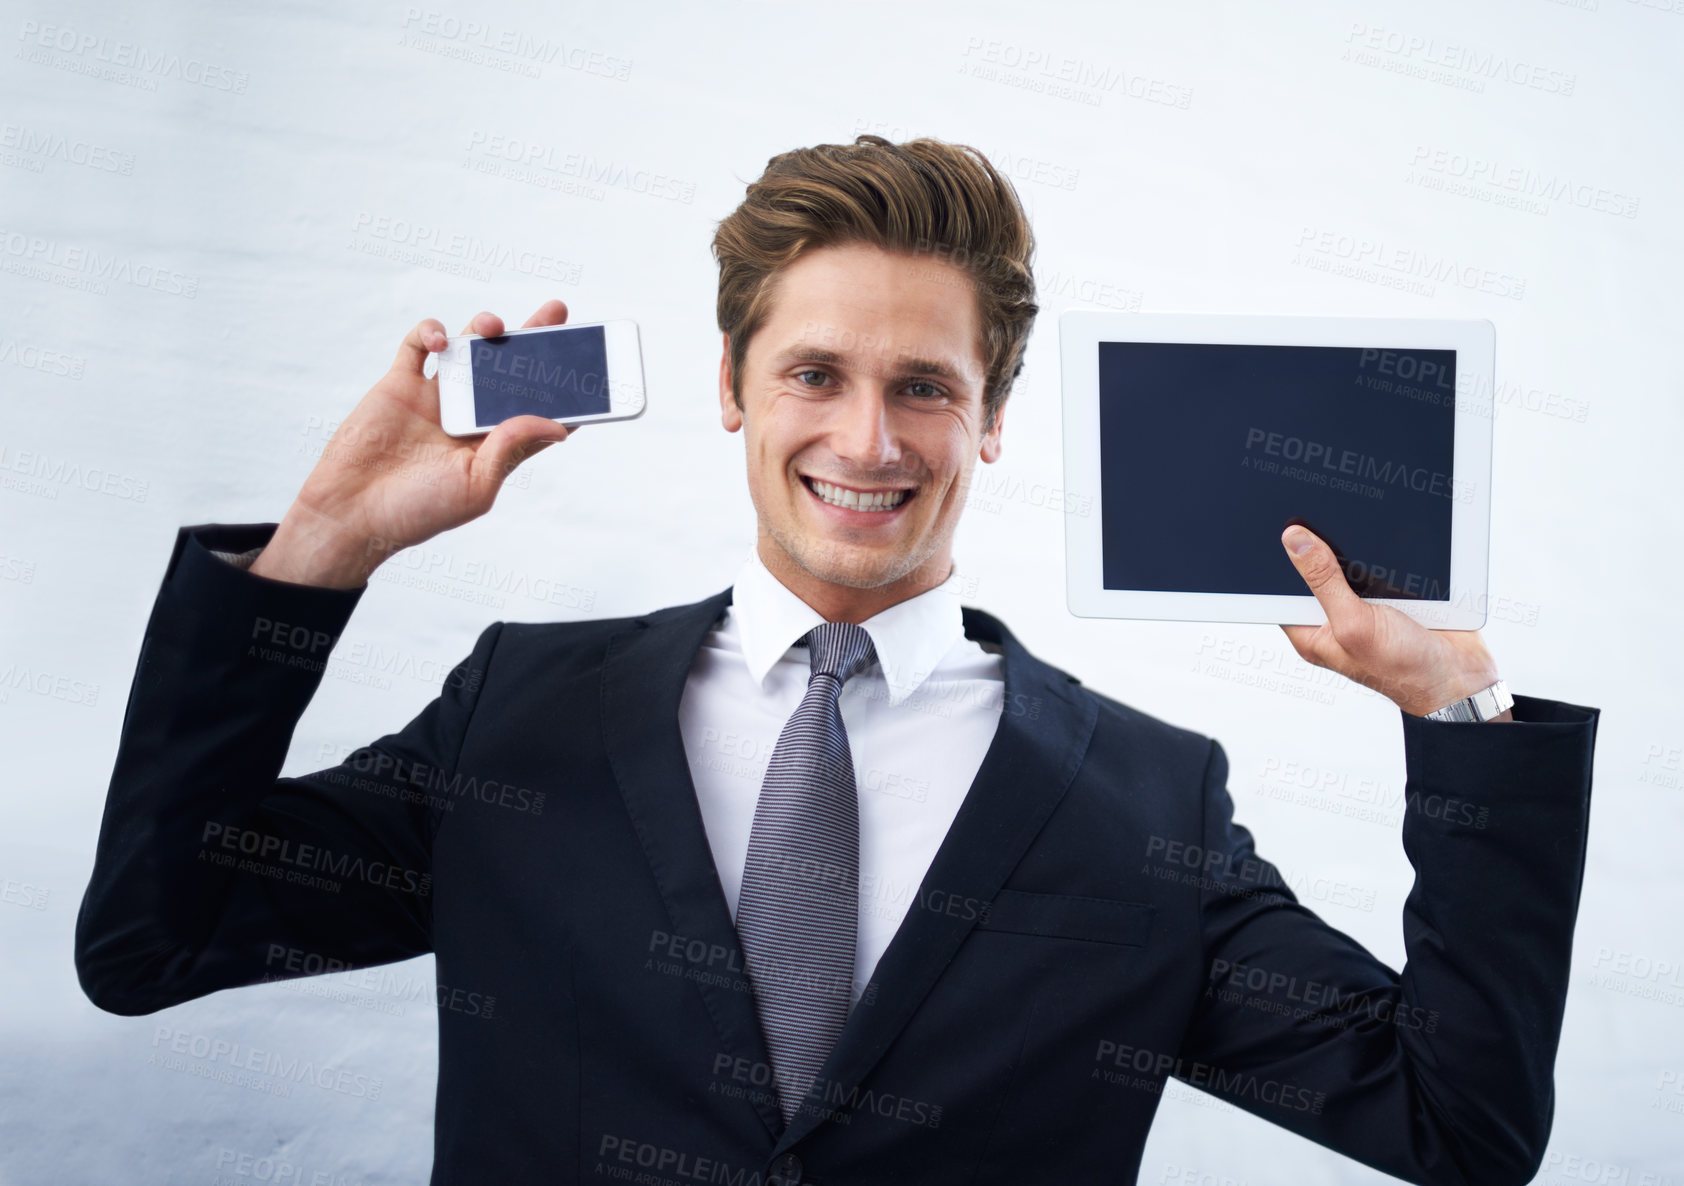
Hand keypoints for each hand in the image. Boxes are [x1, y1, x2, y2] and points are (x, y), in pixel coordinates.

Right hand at [251, 300, 575, 588]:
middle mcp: (471, 415)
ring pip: (472, 348)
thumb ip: (511, 450)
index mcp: (496, 443)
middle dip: (536, 339)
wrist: (350, 514)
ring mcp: (437, 396)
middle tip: (557, 312)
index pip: (540, 409)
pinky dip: (432, 332)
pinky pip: (420, 344)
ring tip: (496, 327)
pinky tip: (443, 339)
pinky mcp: (400, 384)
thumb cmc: (415, 512)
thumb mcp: (474, 488)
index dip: (565, 389)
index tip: (592, 366)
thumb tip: (559, 424)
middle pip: (513, 369)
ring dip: (487, 328)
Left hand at [1278, 526, 1510, 718]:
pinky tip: (1391, 548)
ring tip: (1362, 542)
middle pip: (1316, 573)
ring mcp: (1365, 606)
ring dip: (1359, 552)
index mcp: (1313, 632)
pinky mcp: (1393, 596)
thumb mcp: (1354, 623)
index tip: (1282, 532)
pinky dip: (1388, 555)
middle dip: (1322, 551)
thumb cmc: (1403, 668)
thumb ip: (1323, 581)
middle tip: (1322, 524)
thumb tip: (1295, 541)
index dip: (1280, 565)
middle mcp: (1336, 618)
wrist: (1460, 676)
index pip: (1282, 592)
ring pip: (1351, 564)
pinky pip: (1383, 564)